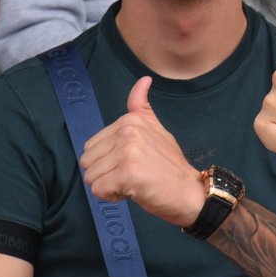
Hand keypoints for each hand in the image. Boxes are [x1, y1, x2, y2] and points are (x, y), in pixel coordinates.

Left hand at [80, 77, 208, 227]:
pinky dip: (111, 197)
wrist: (189, 192)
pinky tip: (133, 191)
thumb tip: (144, 80)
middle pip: (87, 161)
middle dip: (105, 174)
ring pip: (91, 177)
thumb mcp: (157, 130)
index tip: (133, 162)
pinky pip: (98, 190)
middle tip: (132, 175)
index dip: (108, 161)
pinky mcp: (128, 173)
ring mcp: (128, 151)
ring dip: (108, 187)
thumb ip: (142, 108)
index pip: (91, 146)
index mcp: (130, 120)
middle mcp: (128, 132)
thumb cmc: (169, 166)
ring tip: (133, 183)